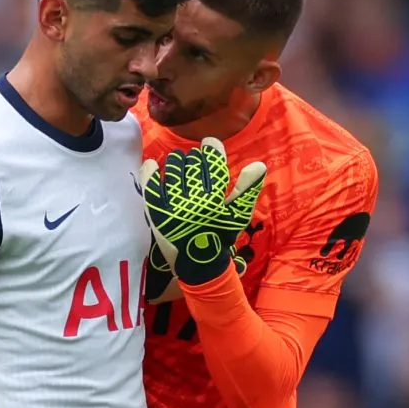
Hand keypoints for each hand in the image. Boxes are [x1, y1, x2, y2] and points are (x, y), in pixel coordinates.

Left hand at [140, 138, 265, 286]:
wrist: (199, 263)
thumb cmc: (220, 236)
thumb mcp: (238, 215)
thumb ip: (247, 189)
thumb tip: (258, 164)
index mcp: (215, 198)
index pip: (214, 162)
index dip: (212, 148)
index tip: (209, 144)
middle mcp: (194, 199)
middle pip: (192, 163)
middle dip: (194, 156)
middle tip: (193, 157)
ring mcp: (173, 205)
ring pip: (173, 169)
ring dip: (175, 160)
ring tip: (177, 160)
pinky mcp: (157, 212)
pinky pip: (150, 185)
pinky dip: (150, 172)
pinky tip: (153, 164)